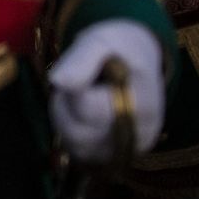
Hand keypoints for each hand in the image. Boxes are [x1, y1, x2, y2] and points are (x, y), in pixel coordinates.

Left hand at [49, 20, 166, 164]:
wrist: (138, 63)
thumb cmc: (118, 49)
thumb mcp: (102, 41)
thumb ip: (82, 58)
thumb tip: (57, 81)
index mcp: (142, 106)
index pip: (87, 108)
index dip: (70, 87)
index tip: (74, 69)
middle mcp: (137, 137)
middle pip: (77, 132)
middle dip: (64, 103)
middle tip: (75, 80)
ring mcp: (123, 151)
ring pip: (74, 143)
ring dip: (64, 116)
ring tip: (80, 93)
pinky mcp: (109, 157)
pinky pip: (77, 150)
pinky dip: (70, 129)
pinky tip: (80, 110)